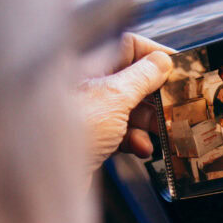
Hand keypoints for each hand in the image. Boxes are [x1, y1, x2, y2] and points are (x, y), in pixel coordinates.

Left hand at [78, 33, 172, 171]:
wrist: (45, 175)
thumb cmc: (71, 131)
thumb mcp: (113, 97)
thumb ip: (141, 77)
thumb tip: (161, 62)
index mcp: (86, 64)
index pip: (127, 46)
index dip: (154, 55)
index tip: (177, 67)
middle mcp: (87, 86)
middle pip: (132, 80)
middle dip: (156, 94)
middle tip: (176, 103)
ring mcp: (90, 114)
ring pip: (130, 109)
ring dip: (150, 121)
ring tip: (163, 130)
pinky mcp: (92, 140)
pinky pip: (122, 134)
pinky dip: (136, 140)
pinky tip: (141, 148)